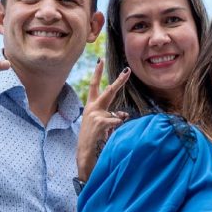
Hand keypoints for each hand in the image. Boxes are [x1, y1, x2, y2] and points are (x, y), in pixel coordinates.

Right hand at [76, 60, 131, 181]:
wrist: (84, 151)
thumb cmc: (93, 136)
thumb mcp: (102, 123)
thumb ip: (112, 115)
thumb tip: (123, 113)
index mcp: (91, 105)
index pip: (94, 85)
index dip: (97, 72)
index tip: (100, 60)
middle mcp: (92, 107)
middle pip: (108, 91)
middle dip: (119, 81)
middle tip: (127, 71)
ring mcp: (95, 114)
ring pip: (115, 111)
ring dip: (116, 120)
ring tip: (107, 129)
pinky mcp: (100, 122)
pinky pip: (116, 121)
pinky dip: (117, 126)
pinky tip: (109, 134)